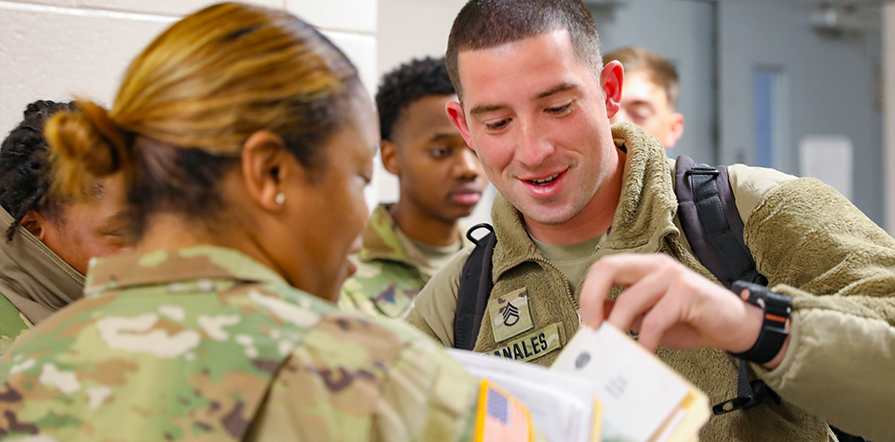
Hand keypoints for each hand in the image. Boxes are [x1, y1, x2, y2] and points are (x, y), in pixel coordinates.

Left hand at [579, 253, 764, 354]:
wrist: (733, 325)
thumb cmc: (690, 320)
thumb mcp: (647, 315)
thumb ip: (622, 311)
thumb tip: (592, 318)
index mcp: (643, 266)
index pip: (603, 267)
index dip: (587, 292)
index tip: (586, 320)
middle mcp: (655, 265)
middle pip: (608, 267)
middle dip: (591, 298)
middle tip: (592, 327)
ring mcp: (672, 276)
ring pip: (629, 298)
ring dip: (617, 328)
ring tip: (615, 349)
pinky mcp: (688, 293)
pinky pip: (655, 319)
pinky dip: (645, 341)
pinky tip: (644, 354)